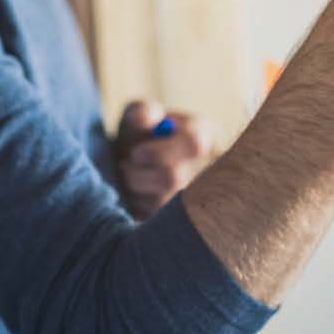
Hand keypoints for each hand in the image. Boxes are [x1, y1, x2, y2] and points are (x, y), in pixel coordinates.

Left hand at [113, 99, 214, 219]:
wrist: (134, 164)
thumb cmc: (139, 134)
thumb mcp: (138, 114)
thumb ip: (142, 111)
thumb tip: (147, 120)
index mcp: (203, 133)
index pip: (194, 144)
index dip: (161, 152)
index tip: (135, 154)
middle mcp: (209, 166)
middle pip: (175, 180)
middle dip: (139, 176)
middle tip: (124, 168)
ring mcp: (199, 197)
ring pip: (162, 204)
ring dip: (136, 192)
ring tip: (130, 179)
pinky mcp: (183, 222)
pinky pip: (155, 222)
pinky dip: (139, 209)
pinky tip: (139, 197)